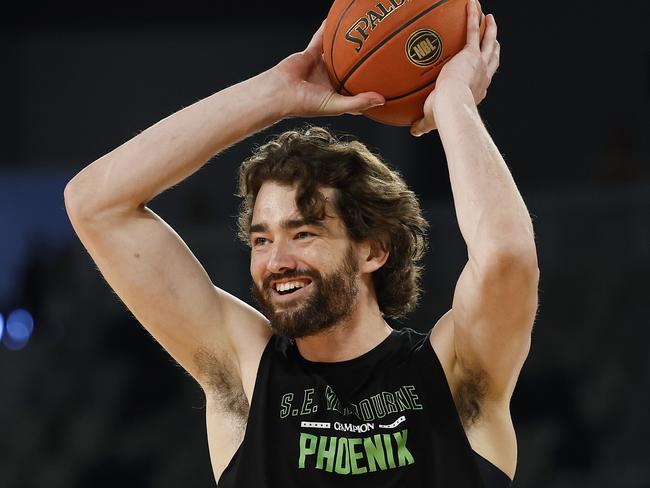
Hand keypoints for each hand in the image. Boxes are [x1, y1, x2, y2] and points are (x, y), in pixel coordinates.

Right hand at [272, 20, 384, 117]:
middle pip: (350, 69)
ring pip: (337, 52)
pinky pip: (321, 39)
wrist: (281, 93)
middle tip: (380, 52)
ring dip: (347, 44)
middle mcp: (330, 80)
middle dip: (363, 62)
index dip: (371, 87)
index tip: (388, 82)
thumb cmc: (305, 104)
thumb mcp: (336, 105)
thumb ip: (359, 102)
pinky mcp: (310, 54)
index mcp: (337, 94)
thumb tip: (382, 100)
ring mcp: (320, 66)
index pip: (358, 91)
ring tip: (362, 33)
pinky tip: (337, 20)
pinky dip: (327, 30)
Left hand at [410, 1, 499, 136]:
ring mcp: (479, 64)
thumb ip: (422, 124)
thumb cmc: (442, 116)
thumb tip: (413, 130)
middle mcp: (482, 76)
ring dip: (489, 28)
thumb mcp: (431, 120)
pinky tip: (471, 3)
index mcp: (476, 91)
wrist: (450, 106)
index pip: (483, 80)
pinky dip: (472, 16)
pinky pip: (472, 30)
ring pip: (488, 41)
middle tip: (493, 37)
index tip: (483, 69)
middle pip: (492, 57)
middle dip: (493, 46)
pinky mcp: (470, 54)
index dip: (484, 73)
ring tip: (488, 17)